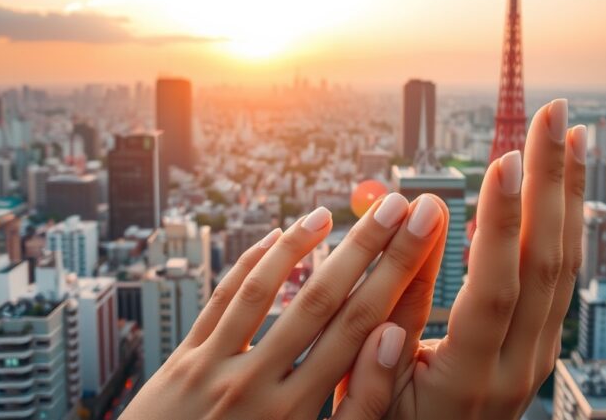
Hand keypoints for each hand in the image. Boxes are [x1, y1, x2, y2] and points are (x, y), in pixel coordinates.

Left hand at [122, 192, 448, 419]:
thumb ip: (357, 409)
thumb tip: (389, 342)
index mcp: (297, 414)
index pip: (360, 328)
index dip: (397, 275)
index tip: (422, 235)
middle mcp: (258, 385)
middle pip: (322, 301)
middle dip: (366, 249)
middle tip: (398, 206)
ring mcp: (215, 368)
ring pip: (264, 291)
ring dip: (300, 247)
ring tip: (331, 212)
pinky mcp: (183, 362)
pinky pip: (219, 302)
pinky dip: (248, 266)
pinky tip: (273, 238)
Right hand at [354, 99, 585, 419]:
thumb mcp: (369, 402)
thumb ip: (383, 334)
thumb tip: (411, 244)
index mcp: (469, 378)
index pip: (495, 288)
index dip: (500, 223)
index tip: (503, 158)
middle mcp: (518, 365)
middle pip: (548, 264)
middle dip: (550, 182)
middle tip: (553, 114)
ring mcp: (537, 355)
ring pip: (565, 266)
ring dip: (569, 194)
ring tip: (573, 133)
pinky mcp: (541, 344)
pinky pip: (562, 275)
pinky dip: (565, 222)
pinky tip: (561, 185)